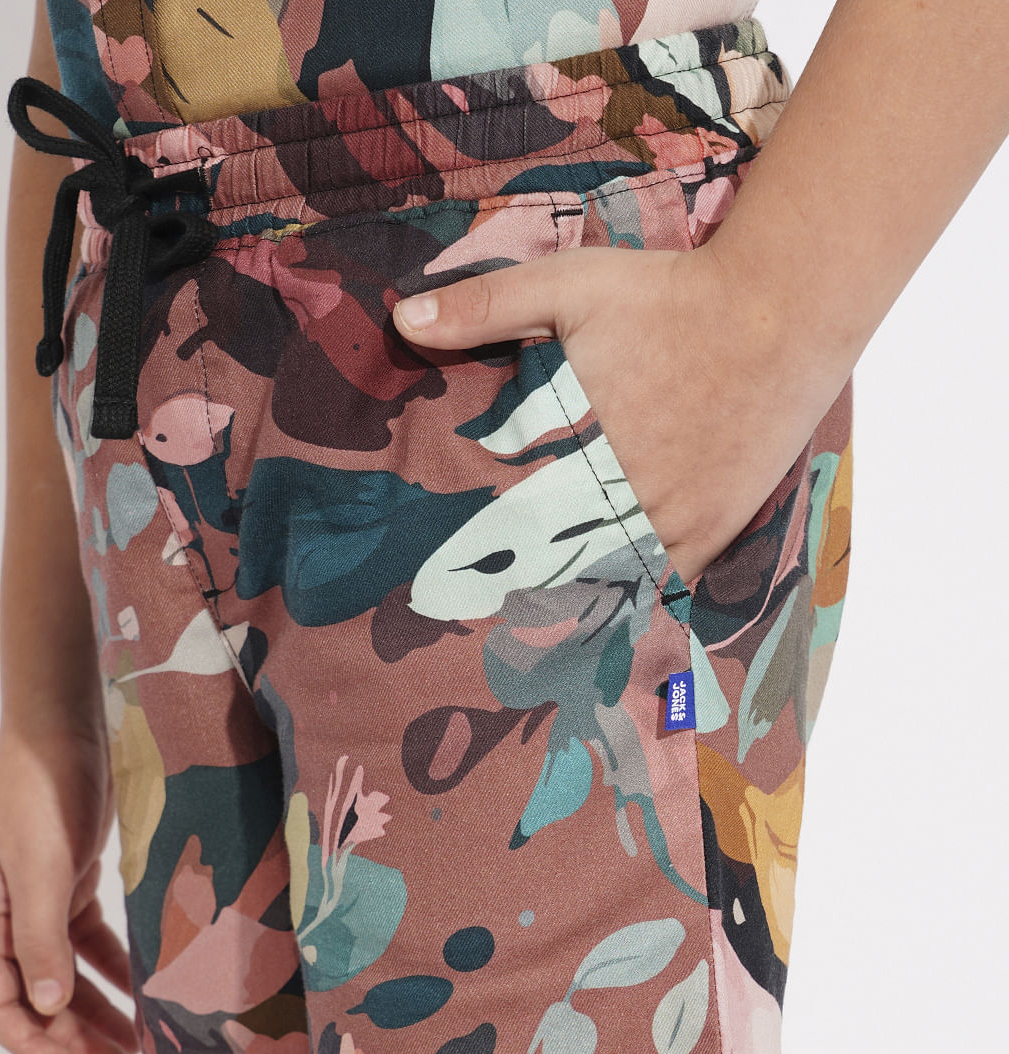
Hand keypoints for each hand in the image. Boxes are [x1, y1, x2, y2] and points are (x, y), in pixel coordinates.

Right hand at [0, 725, 138, 1053]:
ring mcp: (35, 905)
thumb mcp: (41, 868)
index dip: (32, 1043)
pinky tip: (144, 991)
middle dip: (73, 1037)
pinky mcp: (69, 887)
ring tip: (135, 1047)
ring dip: (97, 1010)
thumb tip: (46, 1007)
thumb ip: (42, 939)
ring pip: (65, 976)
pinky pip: (91, 944)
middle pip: (34, 998)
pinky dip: (114, 969)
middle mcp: (2, 921)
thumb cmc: (41, 794)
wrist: (63, 730)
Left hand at [392, 241, 853, 589]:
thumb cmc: (671, 294)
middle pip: (556, 564)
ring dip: (572, 603)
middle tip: (473, 624)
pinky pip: (666, 583)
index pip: (511, 522)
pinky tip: (603, 621)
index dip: (477, 559)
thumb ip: (488, 304)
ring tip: (529, 637)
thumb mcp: (571, 283)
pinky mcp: (713, 527)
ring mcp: (674, 518)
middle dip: (517, 591)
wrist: (780, 309)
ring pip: (609, 582)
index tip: (441, 588)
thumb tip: (406, 320)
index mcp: (578, 446)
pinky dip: (634, 600)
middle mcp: (624, 493)